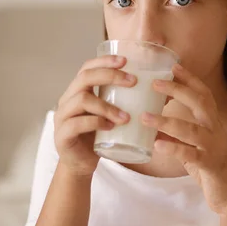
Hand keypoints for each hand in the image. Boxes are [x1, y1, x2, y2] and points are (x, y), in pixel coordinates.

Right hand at [54, 55, 135, 176]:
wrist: (80, 164)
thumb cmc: (99, 136)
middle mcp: (67, 100)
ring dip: (107, 106)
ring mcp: (62, 117)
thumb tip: (164, 95)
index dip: (105, 61)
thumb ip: (126, 102)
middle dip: (110, 76)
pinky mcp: (62, 135)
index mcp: (78, 91)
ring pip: (83, 100)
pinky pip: (77, 123)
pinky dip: (96, 123)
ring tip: (126, 116)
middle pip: (85, 78)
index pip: (87, 67)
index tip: (126, 61)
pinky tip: (111, 127)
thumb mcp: (111, 115)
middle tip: (132, 82)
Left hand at [141, 63, 226, 213]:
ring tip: (145, 117)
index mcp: (212, 122)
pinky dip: (173, 148)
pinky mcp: (209, 165)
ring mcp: (214, 147)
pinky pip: (191, 154)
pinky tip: (157, 145)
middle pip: (201, 103)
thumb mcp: (193, 144)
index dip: (190, 79)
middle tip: (155, 83)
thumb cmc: (208, 165)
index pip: (203, 94)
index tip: (173, 65)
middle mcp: (215, 130)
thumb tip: (151, 121)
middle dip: (178, 90)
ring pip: (191, 130)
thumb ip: (176, 133)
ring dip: (166, 121)